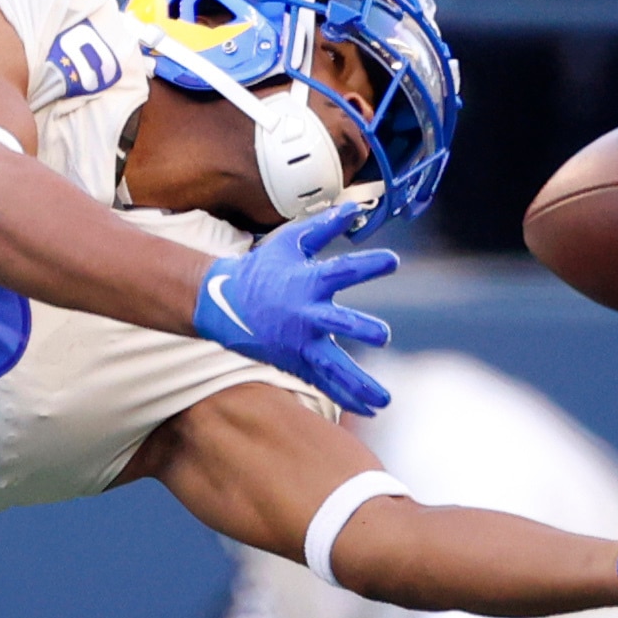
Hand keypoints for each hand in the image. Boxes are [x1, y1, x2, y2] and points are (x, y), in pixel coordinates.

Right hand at [192, 208, 399, 416]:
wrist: (224, 304)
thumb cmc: (261, 269)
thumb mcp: (288, 242)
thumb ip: (323, 227)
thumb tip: (354, 208)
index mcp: (307, 282)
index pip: (342, 271)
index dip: (367, 265)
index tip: (393, 262)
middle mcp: (305, 314)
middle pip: (337, 323)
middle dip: (359, 328)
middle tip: (382, 336)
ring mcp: (299, 342)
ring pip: (333, 366)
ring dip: (359, 383)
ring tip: (385, 400)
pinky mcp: (295, 360)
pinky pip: (324, 382)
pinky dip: (346, 397)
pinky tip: (371, 409)